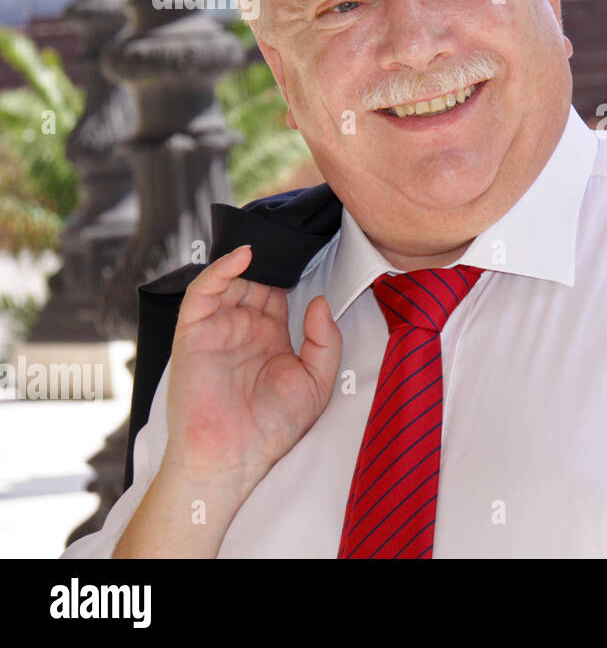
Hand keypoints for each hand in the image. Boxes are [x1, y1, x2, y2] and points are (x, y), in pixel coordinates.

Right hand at [163, 244, 341, 495]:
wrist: (233, 456)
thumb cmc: (272, 427)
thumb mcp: (317, 381)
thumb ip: (325, 341)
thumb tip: (319, 301)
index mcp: (271, 336)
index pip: (280, 291)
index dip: (295, 271)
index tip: (314, 249)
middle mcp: (243, 328)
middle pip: (256, 279)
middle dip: (273, 259)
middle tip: (292, 236)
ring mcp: (218, 327)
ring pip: (230, 279)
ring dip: (250, 259)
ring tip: (272, 242)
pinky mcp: (193, 331)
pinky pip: (204, 291)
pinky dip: (221, 269)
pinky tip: (245, 256)